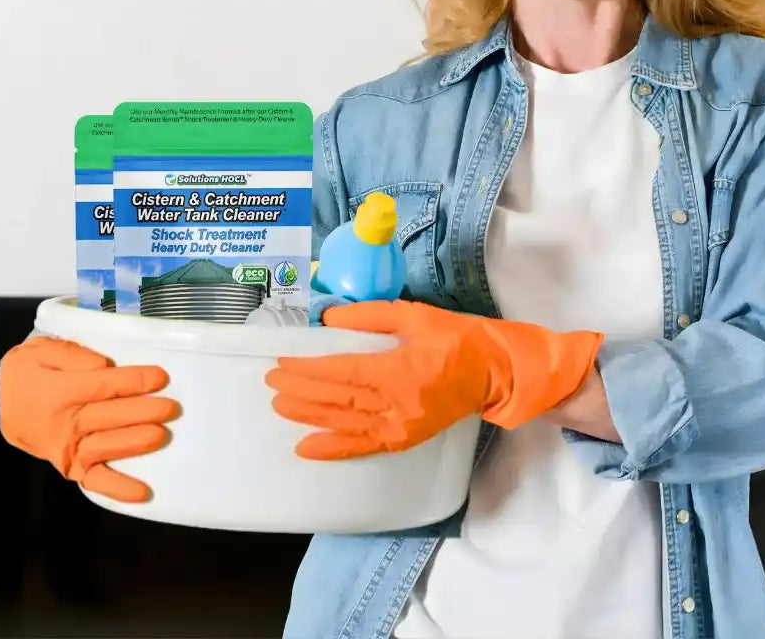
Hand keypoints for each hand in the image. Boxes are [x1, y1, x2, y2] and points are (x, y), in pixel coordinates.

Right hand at [0, 336, 180, 501]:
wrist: (4, 399)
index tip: (160, 377)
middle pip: (105, 418)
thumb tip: (102, 365)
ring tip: (162, 436)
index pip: (100, 386)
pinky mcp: (68, 466)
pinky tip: (142, 493)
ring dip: (132, 444)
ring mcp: (65, 449)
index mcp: (57, 392)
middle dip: (141, 413)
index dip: (132, 382)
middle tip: (171, 408)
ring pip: (102, 448)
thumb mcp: (41, 349)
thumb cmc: (31, 369)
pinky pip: (92, 480)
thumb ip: (71, 354)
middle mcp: (61, 424)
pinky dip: (116, 488)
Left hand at [265, 299, 601, 459]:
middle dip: (301, 392)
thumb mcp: (413, 315)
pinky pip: (364, 447)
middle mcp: (398, 403)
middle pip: (339, 399)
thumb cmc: (454, 337)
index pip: (342, 371)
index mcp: (400, 369)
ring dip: (309, 416)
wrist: (492, 372)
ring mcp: (401, 426)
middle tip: (272, 382)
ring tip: (280, 406)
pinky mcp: (406, 438)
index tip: (282, 363)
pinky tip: (307, 447)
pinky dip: (334, 448)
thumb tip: (329, 319)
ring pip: (345, 423)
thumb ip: (369, 316)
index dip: (308, 370)